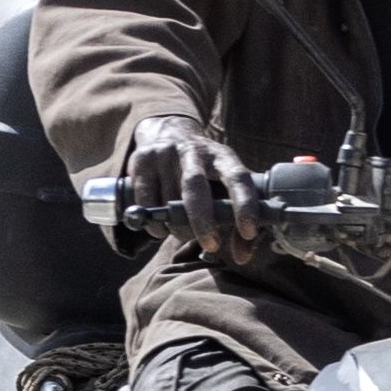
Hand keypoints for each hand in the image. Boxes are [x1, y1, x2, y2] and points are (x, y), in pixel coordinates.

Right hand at [123, 110, 262, 259]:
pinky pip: (145, 199)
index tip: (249, 232)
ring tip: (182, 233)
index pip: (238, 178)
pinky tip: (160, 229)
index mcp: (223, 156)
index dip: (245, 205)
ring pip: (168, 198)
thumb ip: (234, 221)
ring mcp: (166, 153)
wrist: (168, 133)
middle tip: (210, 245)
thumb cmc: (204, 171)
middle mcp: (194, 151)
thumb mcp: (223, 185)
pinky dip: (154, 222)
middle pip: (196, 186)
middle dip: (203, 220)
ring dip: (177, 226)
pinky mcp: (142, 160)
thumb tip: (242, 257)